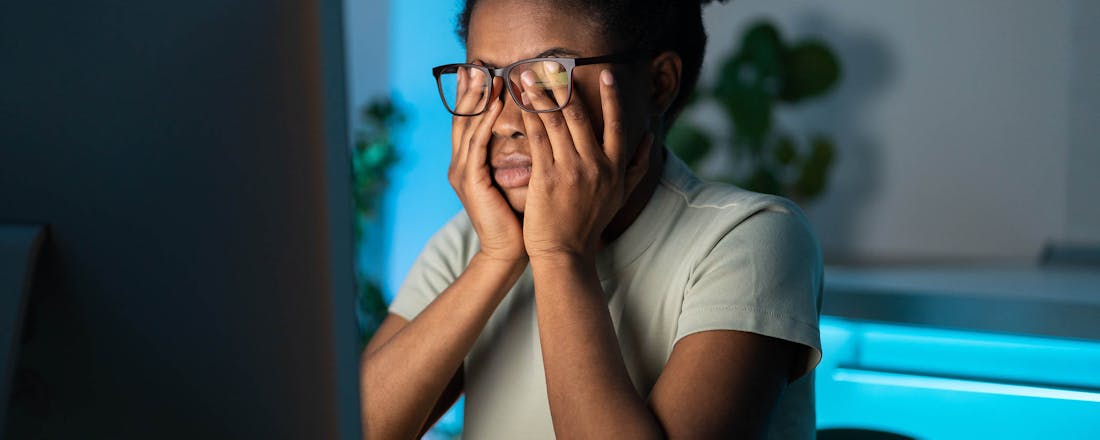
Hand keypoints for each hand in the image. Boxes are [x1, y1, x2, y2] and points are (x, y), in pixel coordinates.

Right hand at [448, 72, 525, 262]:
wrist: (510, 251)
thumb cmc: (519, 217)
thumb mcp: (517, 178)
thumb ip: (518, 153)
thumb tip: (537, 128)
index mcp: (470, 163)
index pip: (470, 121)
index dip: (473, 96)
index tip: (480, 70)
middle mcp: (461, 164)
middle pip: (462, 118)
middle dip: (468, 90)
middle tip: (474, 64)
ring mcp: (462, 172)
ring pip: (468, 126)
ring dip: (477, 99)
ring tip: (486, 75)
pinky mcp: (471, 182)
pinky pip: (477, 145)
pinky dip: (485, 123)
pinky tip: (494, 105)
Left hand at [519, 68, 652, 259]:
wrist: (565, 252)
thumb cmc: (591, 223)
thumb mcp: (622, 195)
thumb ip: (638, 166)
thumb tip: (651, 138)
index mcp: (615, 167)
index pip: (616, 123)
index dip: (611, 96)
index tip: (605, 73)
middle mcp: (596, 165)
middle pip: (580, 115)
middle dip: (565, 86)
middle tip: (552, 65)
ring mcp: (570, 170)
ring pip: (556, 122)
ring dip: (541, 94)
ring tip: (527, 76)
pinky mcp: (546, 176)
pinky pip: (537, 138)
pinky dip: (528, 116)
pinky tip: (519, 102)